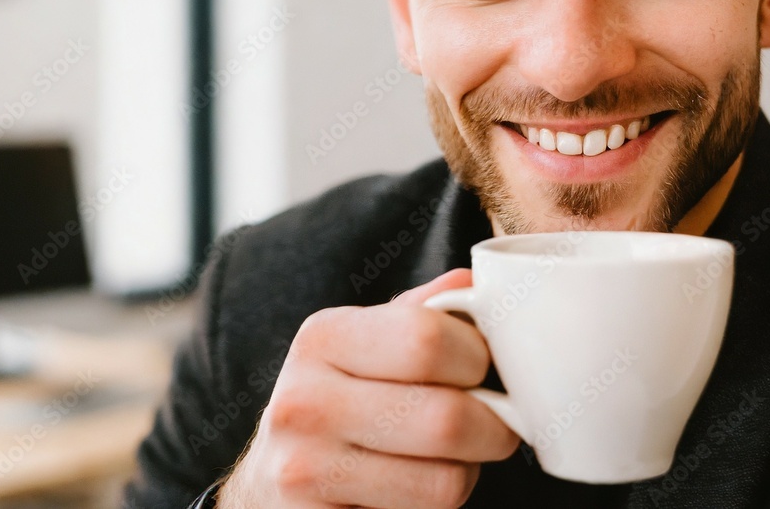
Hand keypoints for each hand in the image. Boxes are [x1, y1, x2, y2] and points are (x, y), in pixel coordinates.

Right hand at [216, 268, 519, 507]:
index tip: (484, 367)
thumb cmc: (344, 397)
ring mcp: (304, 469)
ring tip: (446, 456)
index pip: (429, 339)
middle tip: (493, 422)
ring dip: (467, 471)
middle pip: (447, 418)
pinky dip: (437, 506)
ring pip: (445, 481)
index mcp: (324, 336)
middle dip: (494, 424)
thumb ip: (426, 310)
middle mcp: (304, 401)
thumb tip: (481, 283)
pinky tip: (414, 488)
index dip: (480, 357)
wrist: (274, 476)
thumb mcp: (372, 340)